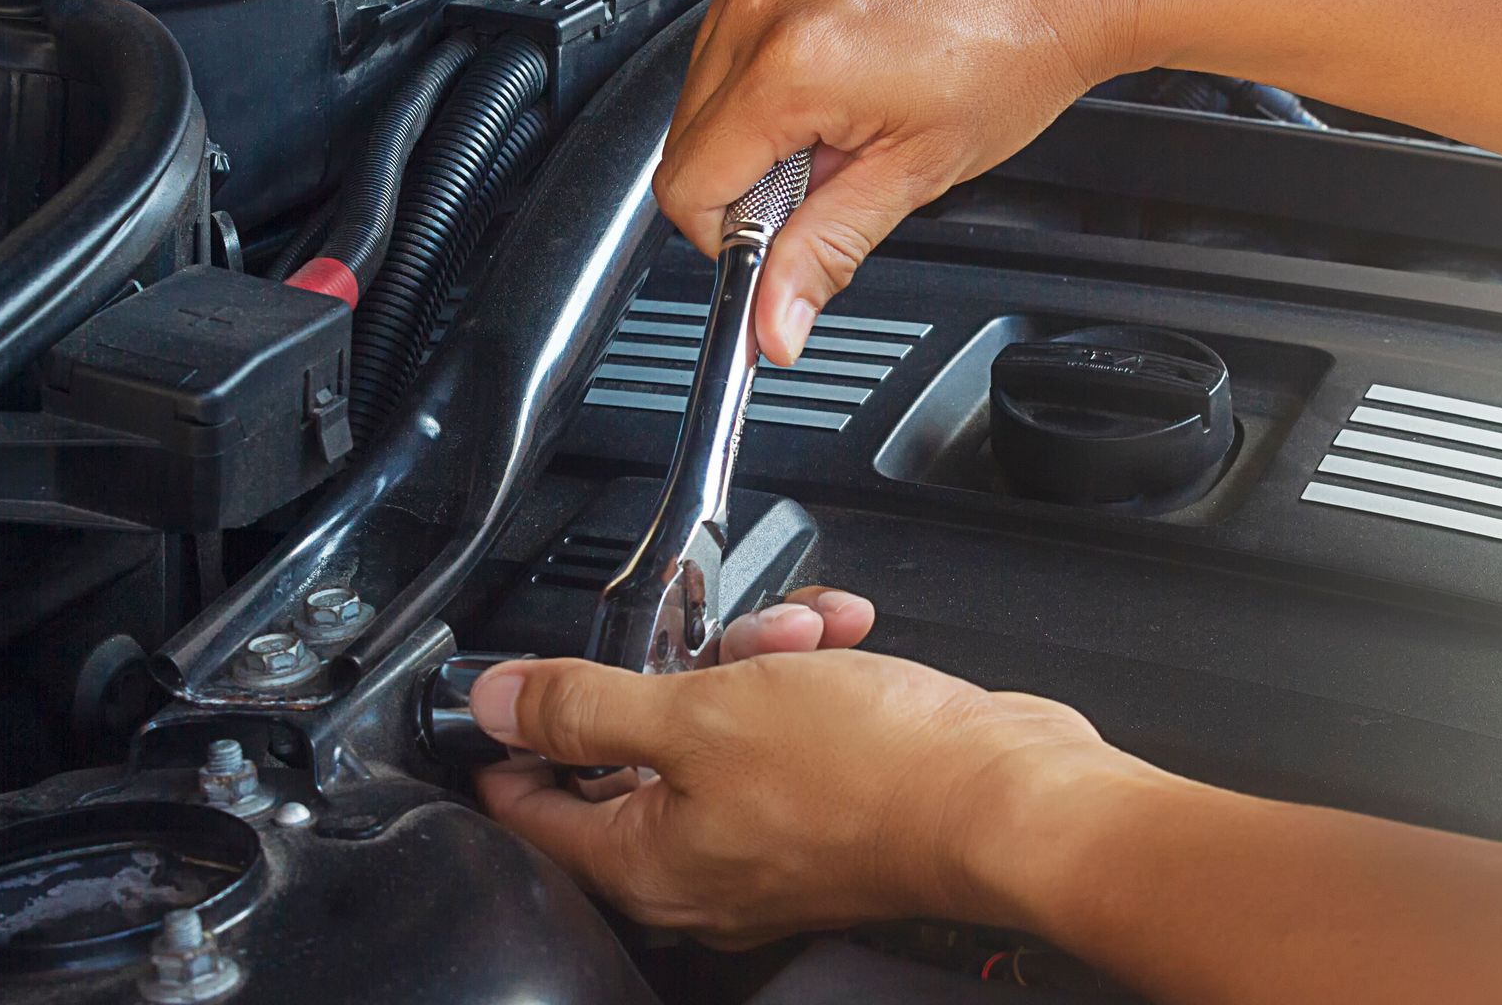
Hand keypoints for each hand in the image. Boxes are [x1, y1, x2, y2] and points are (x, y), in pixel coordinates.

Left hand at [469, 594, 1140, 946]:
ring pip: (720, 724)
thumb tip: (496, 704)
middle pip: (635, 753)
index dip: (512, 739)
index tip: (511, 689)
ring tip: (798, 634)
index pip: (532, 811)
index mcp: (646, 864)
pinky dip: (806, 674)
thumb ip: (584, 705)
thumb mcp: (698, 713)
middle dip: (672, 670)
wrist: (1004, 794)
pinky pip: (787, 727)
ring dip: (752, 656)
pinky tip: (838, 640)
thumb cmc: (868, 776)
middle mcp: (702, 867)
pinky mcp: (828, 806)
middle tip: (706, 634)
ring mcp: (769, 840)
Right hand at [656, 0, 1151, 363]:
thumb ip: (822, 252)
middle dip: (748, 159)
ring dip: (756, 91)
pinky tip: (835, 29)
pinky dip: (771, 21)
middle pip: (690, 123)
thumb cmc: (1014, 58)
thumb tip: (773, 322)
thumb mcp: (913, 176)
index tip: (771, 228)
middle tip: (828, 154)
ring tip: (841, 89)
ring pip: (705, 58)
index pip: (687, 182)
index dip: (725, 227)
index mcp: (792, 65)